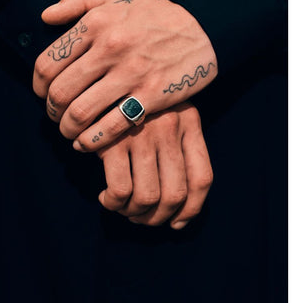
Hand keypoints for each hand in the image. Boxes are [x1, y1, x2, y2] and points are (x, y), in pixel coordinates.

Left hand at [33, 0, 217, 151]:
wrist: (204, 26)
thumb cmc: (156, 13)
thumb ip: (78, 0)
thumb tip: (45, 17)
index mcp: (96, 23)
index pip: (48, 62)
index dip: (38, 85)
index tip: (43, 93)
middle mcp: (110, 48)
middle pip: (60, 92)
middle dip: (51, 111)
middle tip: (55, 116)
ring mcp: (131, 74)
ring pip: (81, 113)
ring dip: (67, 129)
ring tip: (68, 131)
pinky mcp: (152, 96)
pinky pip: (112, 126)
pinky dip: (91, 141)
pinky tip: (85, 144)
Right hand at [96, 102, 212, 228]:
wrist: (101, 80)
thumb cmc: (133, 105)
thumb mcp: (165, 113)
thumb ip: (177, 148)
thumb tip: (180, 215)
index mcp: (189, 122)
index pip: (202, 178)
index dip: (191, 209)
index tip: (176, 222)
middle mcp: (169, 128)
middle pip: (175, 195)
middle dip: (157, 218)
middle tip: (141, 218)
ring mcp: (142, 135)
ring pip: (148, 198)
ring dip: (134, 214)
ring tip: (123, 208)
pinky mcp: (112, 141)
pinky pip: (120, 190)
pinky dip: (113, 204)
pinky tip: (106, 198)